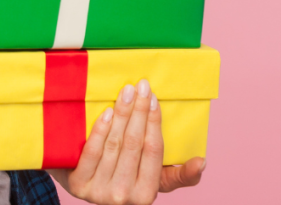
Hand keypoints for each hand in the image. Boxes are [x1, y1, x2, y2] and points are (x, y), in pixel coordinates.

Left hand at [51, 79, 204, 202]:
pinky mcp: (78, 185)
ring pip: (114, 145)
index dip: (154, 123)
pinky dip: (101, 130)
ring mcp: (100, 191)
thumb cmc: (123, 180)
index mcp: (146, 194)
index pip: (153, 151)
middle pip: (134, 144)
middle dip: (139, 112)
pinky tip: (107, 112)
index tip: (153, 98)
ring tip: (126, 92)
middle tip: (141, 86)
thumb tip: (202, 161)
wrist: (84, 188)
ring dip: (122, 115)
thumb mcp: (152, 182)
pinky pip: (93, 151)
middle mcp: (124, 195)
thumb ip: (179, 175)